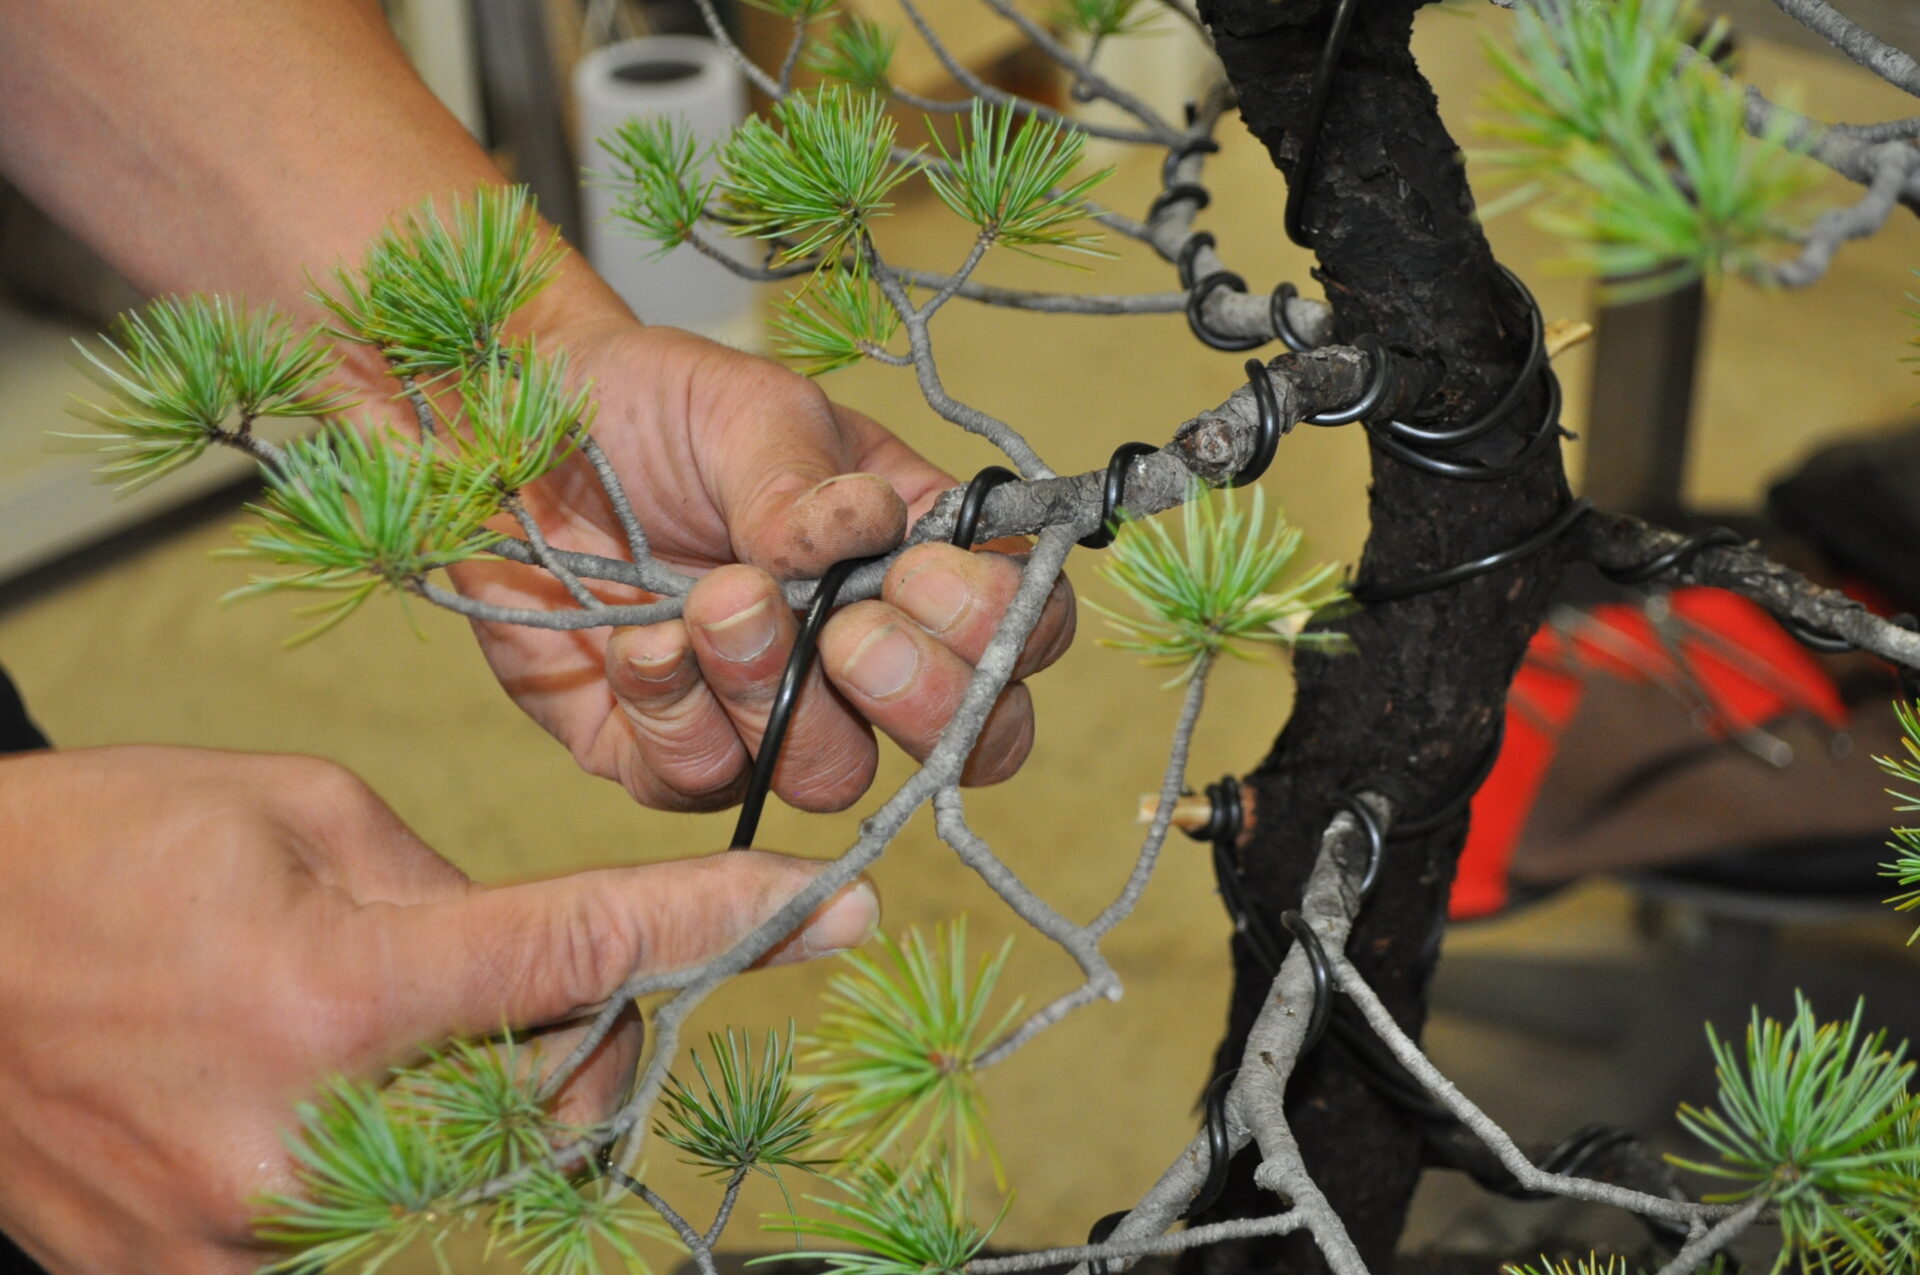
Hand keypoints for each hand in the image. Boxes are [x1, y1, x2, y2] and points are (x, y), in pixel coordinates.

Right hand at [0, 746, 876, 1273]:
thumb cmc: (100, 846)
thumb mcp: (296, 809)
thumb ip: (457, 892)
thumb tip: (563, 956)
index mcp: (334, 991)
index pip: (582, 951)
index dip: (722, 923)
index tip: (831, 906)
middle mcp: (305, 1142)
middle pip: (555, 1094)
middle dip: (589, 1024)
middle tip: (541, 965)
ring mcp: (248, 1241)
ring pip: (475, 1170)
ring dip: (486, 1090)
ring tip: (385, 1013)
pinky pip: (379, 1223)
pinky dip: (402, 1149)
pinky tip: (339, 1085)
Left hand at [453, 320, 1076, 813]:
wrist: (508, 432)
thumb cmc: (651, 407)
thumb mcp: (746, 409)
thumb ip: (806, 478)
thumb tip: (867, 530)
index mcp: (914, 562)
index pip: (1019, 634)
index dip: (997, 631)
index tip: (917, 572)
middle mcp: (859, 655)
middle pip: (963, 742)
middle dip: (918, 700)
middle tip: (846, 634)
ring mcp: (767, 716)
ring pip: (830, 774)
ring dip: (779, 695)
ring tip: (718, 601)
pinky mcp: (666, 751)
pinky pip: (702, 780)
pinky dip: (676, 714)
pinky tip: (640, 642)